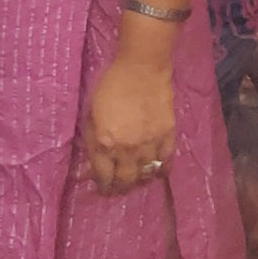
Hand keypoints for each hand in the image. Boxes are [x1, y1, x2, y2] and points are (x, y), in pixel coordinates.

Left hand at [80, 51, 178, 196]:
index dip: (102, 186)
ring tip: (137, 182)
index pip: (103, 175)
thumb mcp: (90, 112)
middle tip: (118, 190)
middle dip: (120, 189)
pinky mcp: (168, 136)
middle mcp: (126, 149)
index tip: (102, 189)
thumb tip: (92, 161)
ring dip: (140, 182)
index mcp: (104, 142)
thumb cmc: (110, 85)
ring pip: (146, 175)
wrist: (141, 68)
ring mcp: (150, 144)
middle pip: (125, 180)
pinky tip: (158, 172)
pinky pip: (166, 162)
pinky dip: (162, 171)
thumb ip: (91, 138)